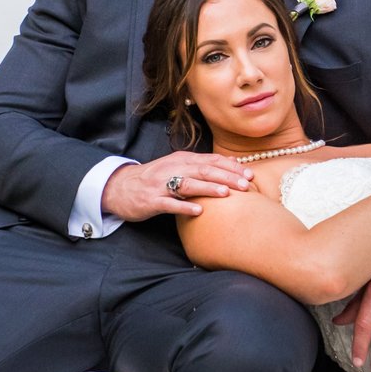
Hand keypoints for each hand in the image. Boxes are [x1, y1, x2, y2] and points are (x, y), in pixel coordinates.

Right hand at [101, 153, 252, 220]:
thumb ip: (203, 165)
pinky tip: (198, 211)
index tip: (250, 175)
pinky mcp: (151, 200)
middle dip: (226, 177)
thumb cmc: (155, 179)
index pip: (211, 160)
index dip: (231, 167)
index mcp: (182, 160)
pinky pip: (169, 203)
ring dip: (208, 188)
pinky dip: (184, 206)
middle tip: (246, 185)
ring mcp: (161, 185)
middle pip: (204, 170)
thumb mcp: (179, 167)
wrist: (120, 187)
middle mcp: (173, 169)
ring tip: (226, 194)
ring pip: (188, 184)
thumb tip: (232, 161)